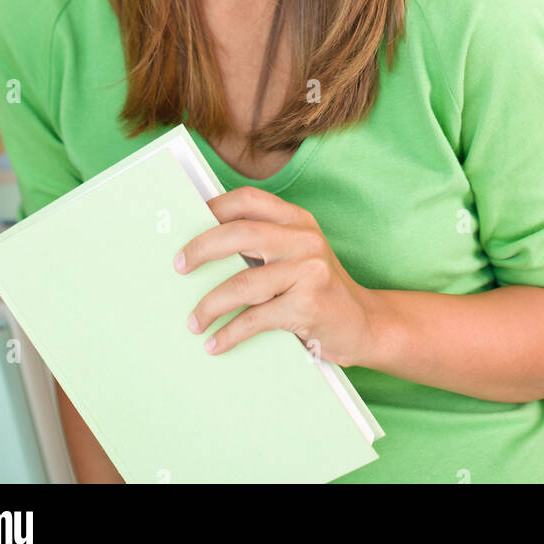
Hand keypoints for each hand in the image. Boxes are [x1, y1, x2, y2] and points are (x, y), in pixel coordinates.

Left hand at [174, 185, 374, 366]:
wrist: (365, 323)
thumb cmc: (319, 289)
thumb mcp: (298, 254)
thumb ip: (264, 244)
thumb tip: (203, 246)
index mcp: (297, 220)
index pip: (249, 200)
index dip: (214, 207)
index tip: (187, 223)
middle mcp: (304, 239)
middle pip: (240, 233)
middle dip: (201, 249)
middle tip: (179, 266)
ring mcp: (308, 271)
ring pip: (244, 282)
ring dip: (211, 304)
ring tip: (193, 321)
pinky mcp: (308, 305)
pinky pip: (256, 319)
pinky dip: (229, 333)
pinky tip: (215, 343)